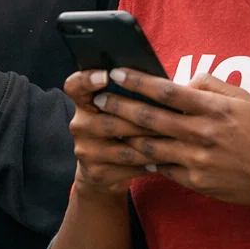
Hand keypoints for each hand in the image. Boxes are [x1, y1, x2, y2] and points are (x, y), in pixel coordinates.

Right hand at [63, 70, 157, 195]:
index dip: (87, 79)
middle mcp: (79, 125)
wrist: (102, 170)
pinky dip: (149, 164)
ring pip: (124, 148)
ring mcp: (86, 150)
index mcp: (83, 103)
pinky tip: (165, 160)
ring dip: (151, 145)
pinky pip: (129, 168)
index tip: (106, 76)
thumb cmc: (120, 130)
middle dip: (141, 121)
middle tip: (169, 117)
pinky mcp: (96, 172)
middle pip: (109, 121)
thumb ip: (130, 95)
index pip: (75, 86)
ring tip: (174, 140)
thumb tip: (163, 83)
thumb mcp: (118, 110)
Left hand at [95, 70, 249, 211]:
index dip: (137, 81)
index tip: (115, 73)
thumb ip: (211, 85)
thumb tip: (182, 80)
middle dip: (118, 107)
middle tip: (98, 99)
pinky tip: (128, 148)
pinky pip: (161, 166)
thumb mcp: (243, 100)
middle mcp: (202, 133)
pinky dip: (143, 157)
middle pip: (149, 118)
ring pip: (148, 144)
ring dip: (123, 133)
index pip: (166, 91)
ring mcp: (197, 159)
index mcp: (213, 109)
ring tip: (104, 123)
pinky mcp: (195, 180)